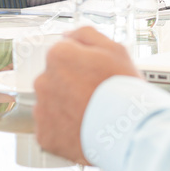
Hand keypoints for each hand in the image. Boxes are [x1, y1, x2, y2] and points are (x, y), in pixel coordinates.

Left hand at [33, 27, 139, 163]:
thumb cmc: (123, 89)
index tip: (95, 72)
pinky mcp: (45, 135)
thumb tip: (68, 35)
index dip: (82, 62)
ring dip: (67, 105)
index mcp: (58, 56)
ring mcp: (42, 110)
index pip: (63, 53)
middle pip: (55, 77)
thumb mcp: (115, 49)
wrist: (127, 131)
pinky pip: (52, 127)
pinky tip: (84, 126)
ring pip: (52, 102)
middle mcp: (43, 81)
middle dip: (71, 83)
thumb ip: (87, 35)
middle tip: (95, 93)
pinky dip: (65, 128)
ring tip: (91, 112)